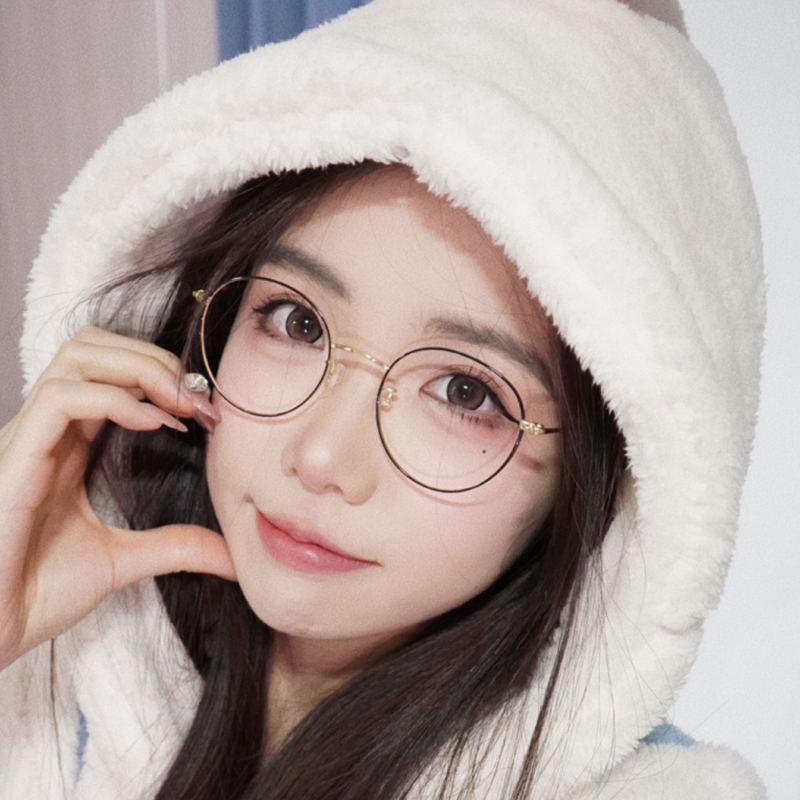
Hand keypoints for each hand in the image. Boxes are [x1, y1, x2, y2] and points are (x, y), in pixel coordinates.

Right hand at [0, 327, 235, 670]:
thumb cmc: (33, 594)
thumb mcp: (122, 560)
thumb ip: (175, 547)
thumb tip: (235, 556)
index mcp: (67, 445)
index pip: (111, 375)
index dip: (162, 378)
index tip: (205, 412)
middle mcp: (46, 431)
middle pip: (93, 347)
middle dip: (153, 357)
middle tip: (195, 398)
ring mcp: (27, 437)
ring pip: (77, 356)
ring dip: (139, 366)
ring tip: (178, 403)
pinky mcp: (15, 455)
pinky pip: (62, 398)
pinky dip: (114, 397)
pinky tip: (152, 423)